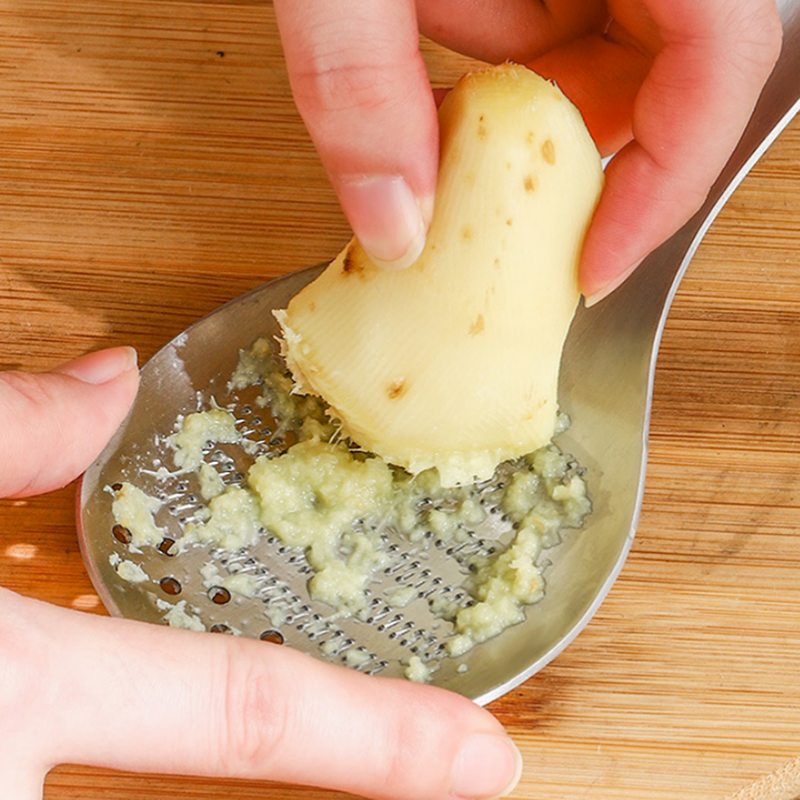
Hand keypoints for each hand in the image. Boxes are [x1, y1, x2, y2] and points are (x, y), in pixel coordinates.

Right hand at [0, 348, 520, 799]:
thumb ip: (13, 431)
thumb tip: (108, 382)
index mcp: (16, 690)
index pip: (245, 706)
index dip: (376, 738)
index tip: (480, 760)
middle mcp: (11, 787)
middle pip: (207, 759)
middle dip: (301, 735)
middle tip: (380, 727)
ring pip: (128, 792)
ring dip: (155, 745)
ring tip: (144, 649)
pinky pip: (69, 790)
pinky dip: (91, 752)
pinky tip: (70, 722)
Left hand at [273, 0, 781, 301]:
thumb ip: (359, 78)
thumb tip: (393, 224)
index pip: (718, 65)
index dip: (666, 184)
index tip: (592, 264)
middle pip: (654, 65)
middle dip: (550, 124)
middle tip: (470, 150)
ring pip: (586, 39)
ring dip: (494, 73)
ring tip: (415, 26)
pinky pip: (542, 0)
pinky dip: (476, 29)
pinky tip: (420, 5)